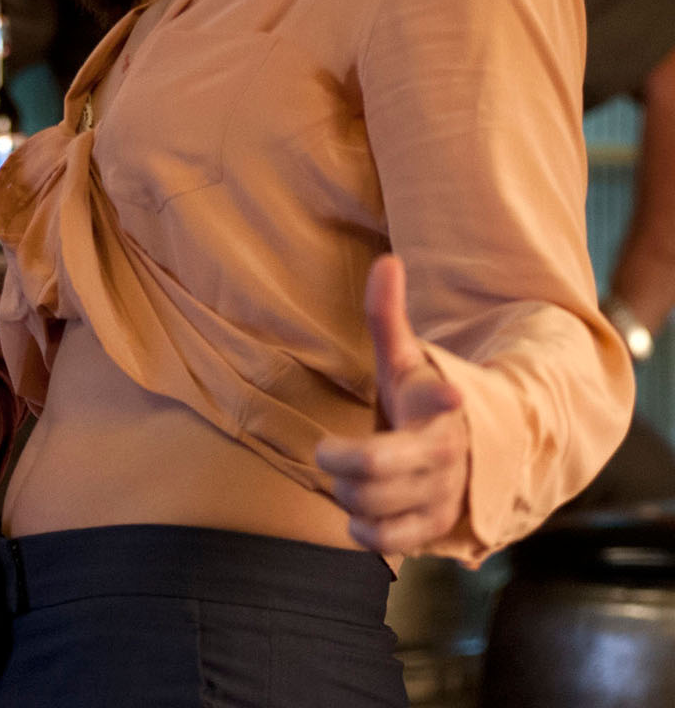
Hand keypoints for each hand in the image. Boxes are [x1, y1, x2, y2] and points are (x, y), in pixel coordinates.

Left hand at [315, 254, 469, 554]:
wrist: (469, 452)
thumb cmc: (419, 398)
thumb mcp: (404, 358)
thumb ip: (388, 314)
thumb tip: (386, 260)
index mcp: (441, 406)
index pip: (445, 400)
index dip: (448, 395)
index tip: (454, 392)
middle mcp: (447, 454)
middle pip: (375, 468)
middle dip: (340, 461)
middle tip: (331, 451)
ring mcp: (445, 495)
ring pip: (375, 506)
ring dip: (346, 493)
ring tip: (349, 477)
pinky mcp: (439, 529)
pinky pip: (389, 541)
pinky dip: (363, 528)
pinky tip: (360, 509)